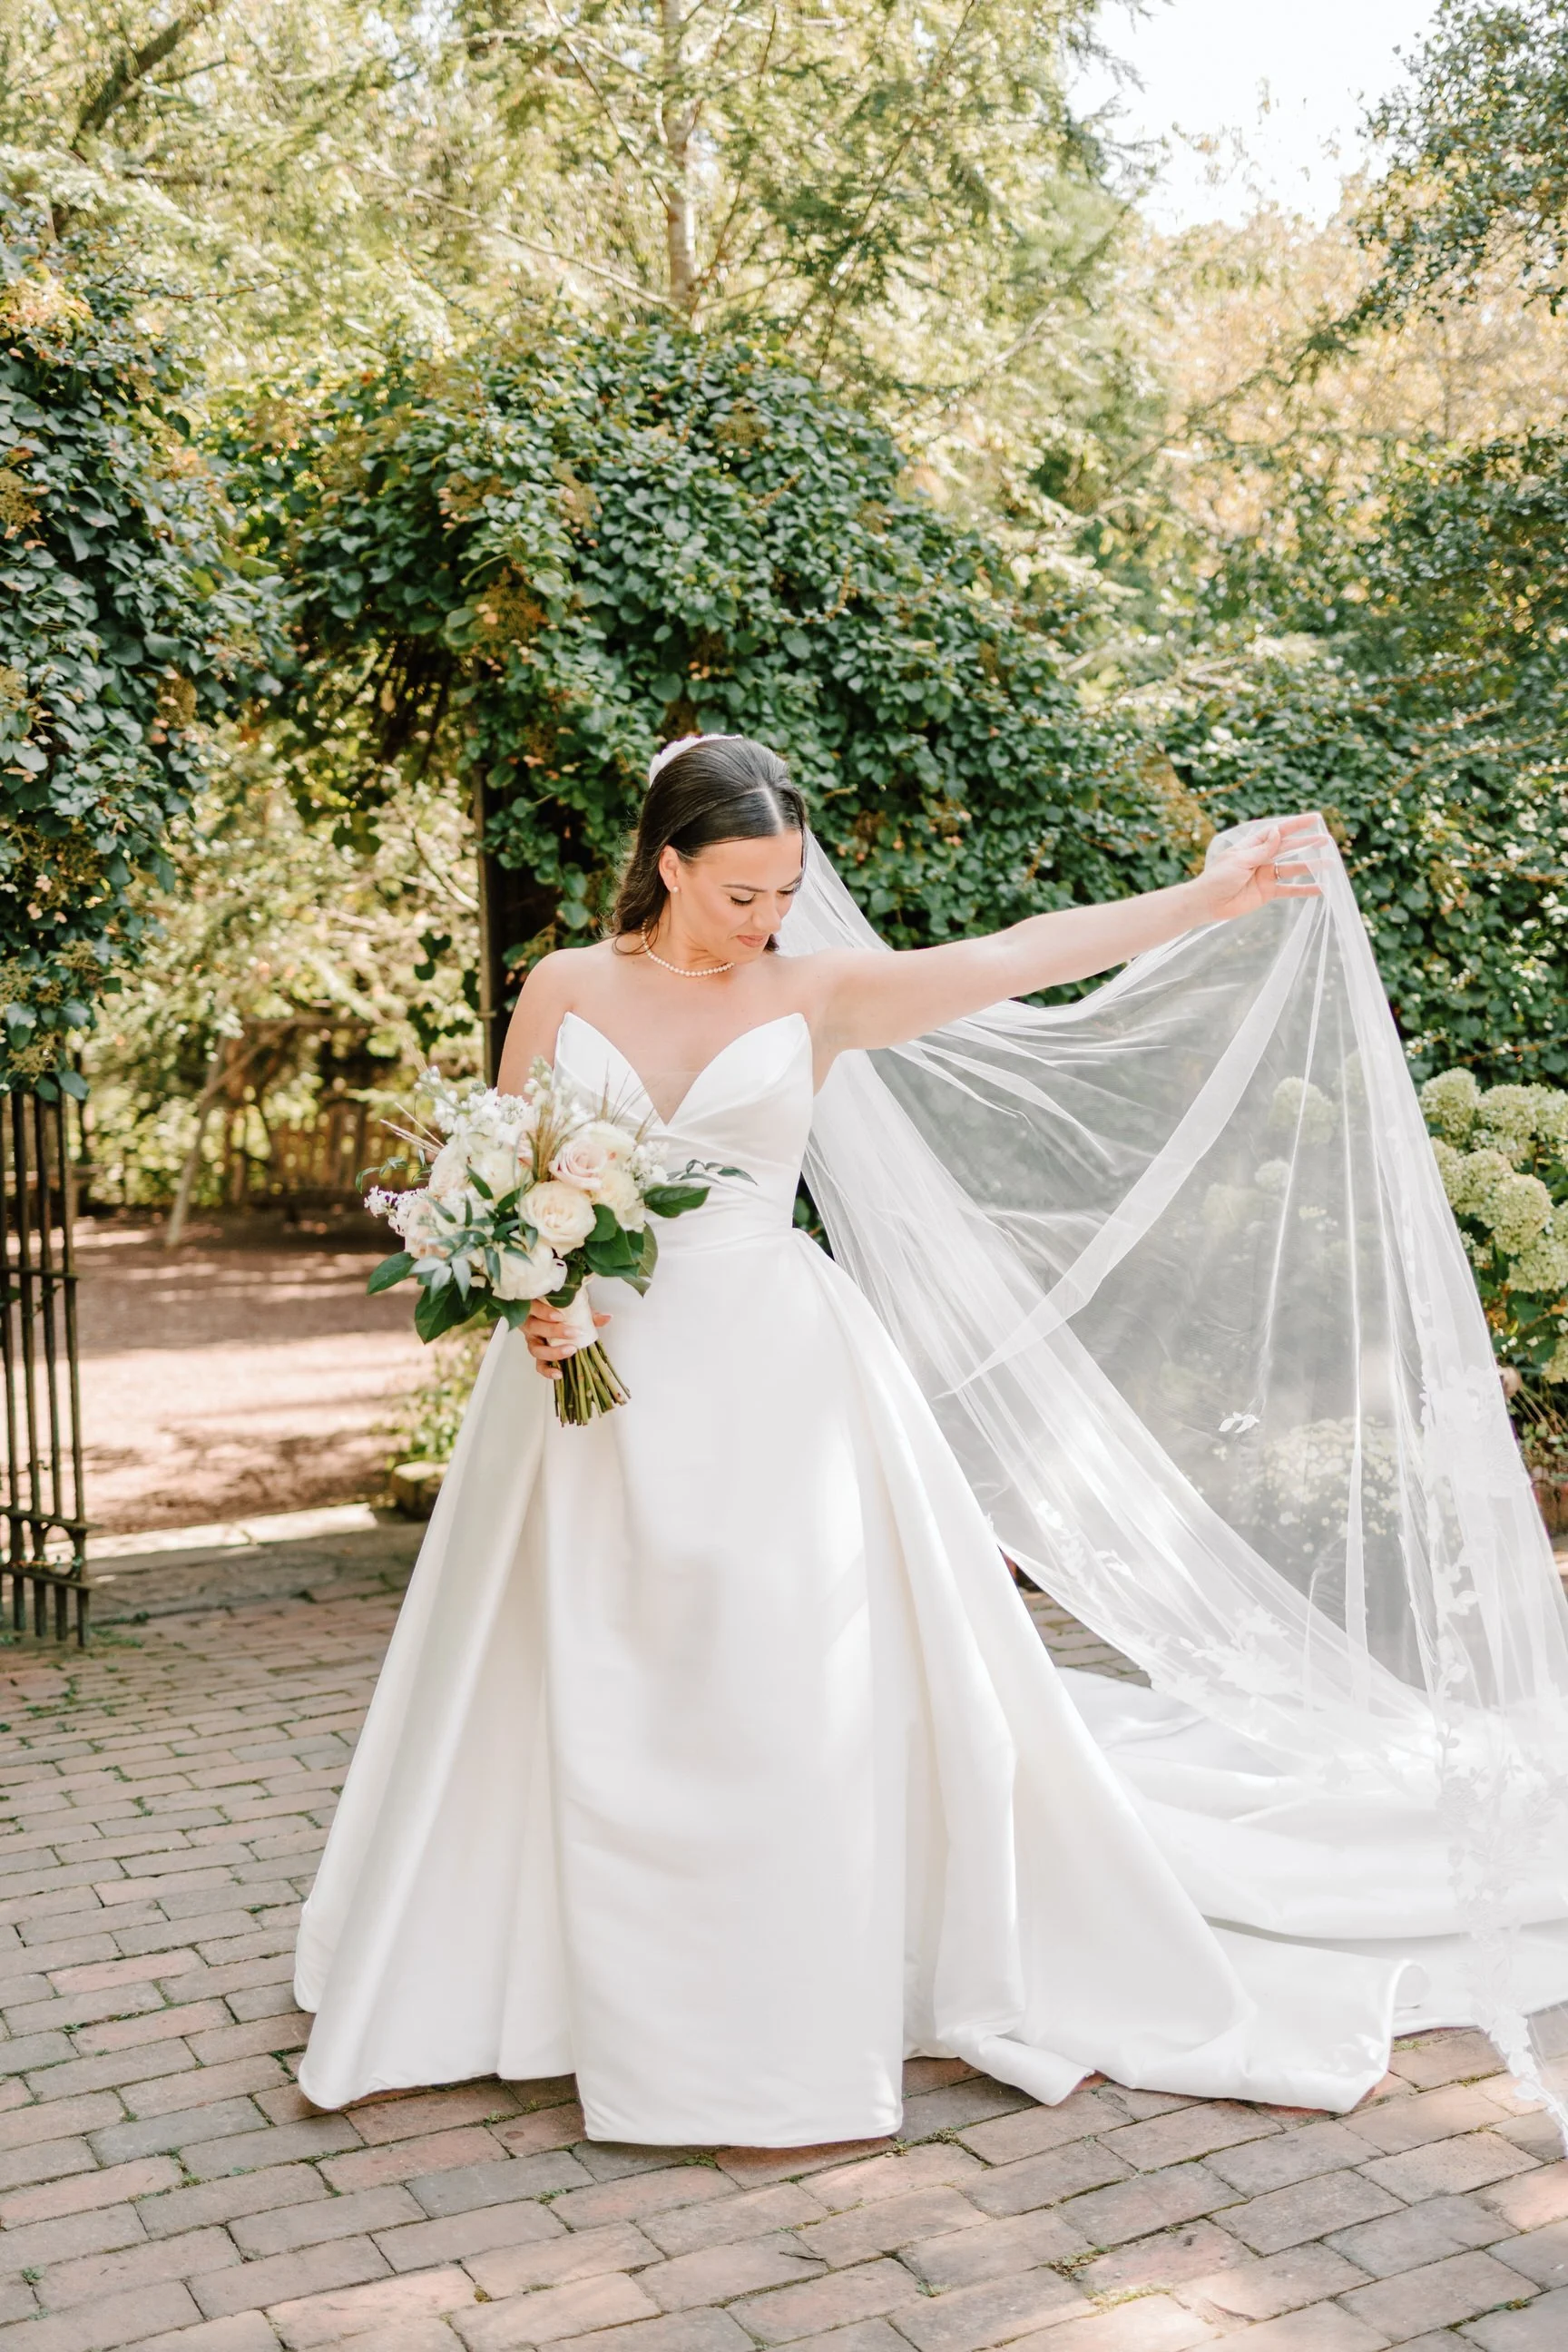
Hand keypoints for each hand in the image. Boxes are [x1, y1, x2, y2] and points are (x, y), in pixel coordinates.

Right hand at [523, 1298, 610, 1379]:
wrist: (555, 1317)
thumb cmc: (561, 1309)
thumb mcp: (574, 1307)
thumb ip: (587, 1313)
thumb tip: (607, 1318)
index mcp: (535, 1307)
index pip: (533, 1307)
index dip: (544, 1312)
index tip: (561, 1316)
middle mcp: (530, 1323)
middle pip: (534, 1327)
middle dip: (554, 1331)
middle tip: (573, 1333)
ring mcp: (532, 1339)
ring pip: (535, 1348)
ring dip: (553, 1351)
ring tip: (571, 1351)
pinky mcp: (537, 1353)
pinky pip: (539, 1364)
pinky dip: (547, 1370)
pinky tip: (559, 1373)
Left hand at [1200, 815, 1329, 922]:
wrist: (1207, 903)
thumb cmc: (1218, 878)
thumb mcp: (1241, 861)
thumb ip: (1262, 850)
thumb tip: (1277, 832)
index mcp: (1252, 846)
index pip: (1278, 832)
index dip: (1295, 825)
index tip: (1315, 819)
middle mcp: (1261, 859)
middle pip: (1288, 848)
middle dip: (1307, 844)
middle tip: (1326, 841)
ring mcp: (1265, 875)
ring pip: (1292, 868)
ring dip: (1310, 866)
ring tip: (1329, 864)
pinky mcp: (1267, 892)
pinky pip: (1289, 889)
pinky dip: (1304, 889)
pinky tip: (1320, 889)